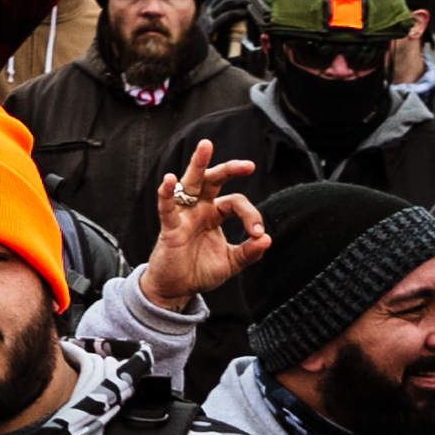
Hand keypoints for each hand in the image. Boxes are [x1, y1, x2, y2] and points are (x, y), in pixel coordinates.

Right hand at [137, 145, 264, 314]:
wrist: (177, 289)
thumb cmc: (200, 271)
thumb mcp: (231, 262)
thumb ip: (249, 252)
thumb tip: (268, 239)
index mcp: (214, 214)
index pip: (236, 203)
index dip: (251, 215)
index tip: (258, 233)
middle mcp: (199, 209)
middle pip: (212, 181)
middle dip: (229, 169)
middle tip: (249, 165)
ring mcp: (184, 216)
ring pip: (190, 184)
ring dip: (198, 164)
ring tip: (206, 146)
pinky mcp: (170, 228)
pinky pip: (167, 208)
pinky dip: (166, 193)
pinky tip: (169, 179)